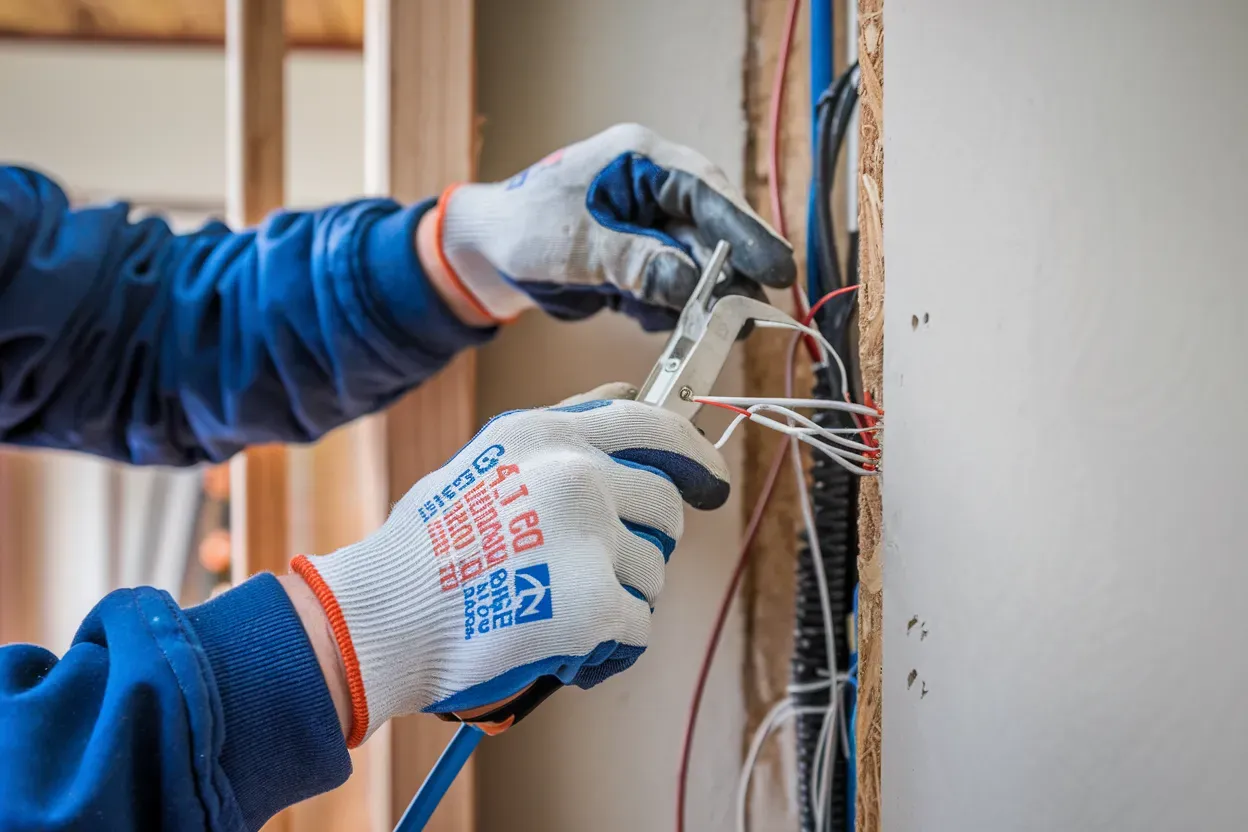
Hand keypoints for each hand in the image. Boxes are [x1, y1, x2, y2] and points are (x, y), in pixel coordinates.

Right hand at [289, 389, 727, 747]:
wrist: (384, 615)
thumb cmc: (431, 545)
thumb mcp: (493, 456)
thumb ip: (567, 425)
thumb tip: (632, 395)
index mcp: (553, 437)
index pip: (656, 429)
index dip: (695, 458)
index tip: (711, 484)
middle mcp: (578, 476)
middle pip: (666, 512)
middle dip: (642, 545)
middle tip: (589, 572)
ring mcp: (590, 539)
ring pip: (652, 575)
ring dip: (618, 598)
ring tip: (553, 606)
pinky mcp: (595, 604)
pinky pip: (638, 627)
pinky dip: (608, 645)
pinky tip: (561, 643)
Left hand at [426, 123, 796, 330]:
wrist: (485, 253)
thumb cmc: (524, 229)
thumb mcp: (581, 247)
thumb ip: (639, 263)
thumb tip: (694, 285)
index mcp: (642, 162)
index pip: (709, 193)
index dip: (748, 232)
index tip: (777, 269)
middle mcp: (653, 189)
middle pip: (711, 233)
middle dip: (723, 277)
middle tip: (741, 317)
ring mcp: (648, 225)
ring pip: (695, 266)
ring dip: (690, 299)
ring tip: (678, 321)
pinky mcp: (641, 257)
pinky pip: (671, 286)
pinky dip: (663, 307)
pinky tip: (635, 312)